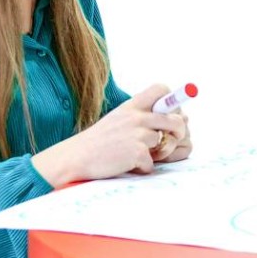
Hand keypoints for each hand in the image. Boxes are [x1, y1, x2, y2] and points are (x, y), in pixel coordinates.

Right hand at [32, 84, 187, 187]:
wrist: (76, 157)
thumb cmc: (99, 141)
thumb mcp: (118, 119)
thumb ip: (140, 116)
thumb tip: (173, 118)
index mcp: (132, 105)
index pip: (161, 89)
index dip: (172, 99)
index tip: (172, 112)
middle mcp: (136, 116)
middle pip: (176, 118)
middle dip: (180, 131)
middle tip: (173, 139)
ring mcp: (137, 134)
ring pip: (165, 143)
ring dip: (156, 154)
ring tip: (138, 155)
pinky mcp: (137, 153)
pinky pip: (152, 163)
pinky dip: (142, 168)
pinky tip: (127, 165)